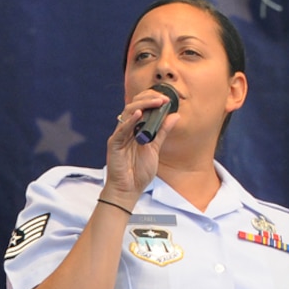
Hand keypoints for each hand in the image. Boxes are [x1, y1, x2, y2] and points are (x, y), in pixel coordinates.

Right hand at [102, 88, 173, 202]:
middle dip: (148, 98)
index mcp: (135, 129)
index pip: (141, 107)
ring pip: (127, 113)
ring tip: (156, 103)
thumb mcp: (155, 148)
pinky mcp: (114, 145)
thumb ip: (163, 132)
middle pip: (133, 106)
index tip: (167, 100)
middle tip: (163, 99)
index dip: (152, 100)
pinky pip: (121, 130)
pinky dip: (130, 121)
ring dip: (143, 105)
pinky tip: (139, 115)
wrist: (129, 190)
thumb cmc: (138, 172)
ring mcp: (119, 136)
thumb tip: (174, 116)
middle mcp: (126, 130)